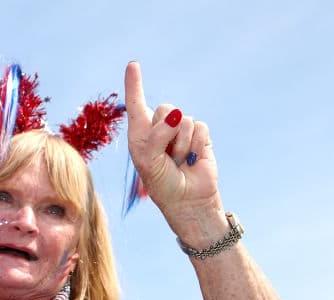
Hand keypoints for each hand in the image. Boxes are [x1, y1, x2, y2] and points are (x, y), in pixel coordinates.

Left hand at [124, 62, 222, 228]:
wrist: (187, 201)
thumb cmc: (162, 183)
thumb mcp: (150, 161)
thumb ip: (157, 136)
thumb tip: (176, 114)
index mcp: (141, 134)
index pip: (137, 104)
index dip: (135, 84)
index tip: (133, 64)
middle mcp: (160, 128)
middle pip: (163, 108)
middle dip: (164, 133)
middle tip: (165, 157)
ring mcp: (180, 131)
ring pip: (181, 118)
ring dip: (179, 144)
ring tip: (178, 161)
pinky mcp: (200, 135)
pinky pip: (198, 127)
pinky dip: (194, 144)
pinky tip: (191, 159)